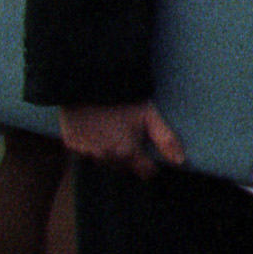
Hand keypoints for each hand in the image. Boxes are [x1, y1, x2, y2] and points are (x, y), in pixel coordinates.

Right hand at [61, 101, 182, 175]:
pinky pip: (84, 152)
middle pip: (124, 167)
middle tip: (130, 134)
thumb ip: (166, 140)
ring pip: (104, 161)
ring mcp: (85, 151)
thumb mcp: (150, 115)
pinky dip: (91, 145)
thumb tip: (181, 162)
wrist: (89, 82)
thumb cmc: (123, 98)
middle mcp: (105, 157)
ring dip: (109, 152)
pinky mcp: (71, 144)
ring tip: (112, 130)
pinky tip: (95, 128)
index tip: (149, 151)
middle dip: (130, 157)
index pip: (145, 172)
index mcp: (127, 152)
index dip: (150, 163)